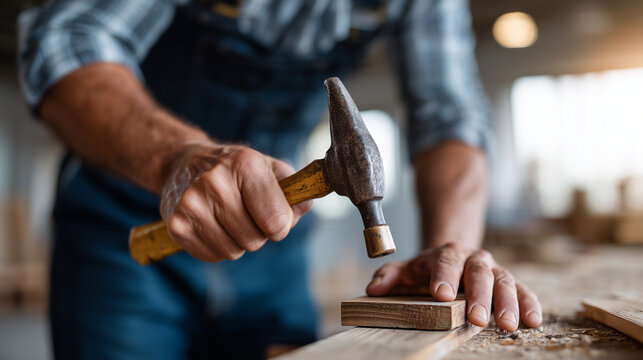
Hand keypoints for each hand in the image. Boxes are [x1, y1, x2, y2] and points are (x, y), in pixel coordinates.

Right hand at [160, 144, 311, 261]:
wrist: (184, 164)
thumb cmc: (235, 170)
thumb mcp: (268, 169)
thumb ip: (294, 190)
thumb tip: (302, 208)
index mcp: (245, 164)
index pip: (276, 220)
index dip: (281, 225)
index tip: (275, 218)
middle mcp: (215, 181)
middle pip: (254, 239)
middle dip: (258, 233)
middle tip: (247, 214)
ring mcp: (192, 203)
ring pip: (233, 251)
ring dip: (237, 242)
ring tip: (228, 219)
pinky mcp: (176, 225)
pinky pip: (212, 256)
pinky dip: (217, 247)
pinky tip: (212, 225)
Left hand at [366, 243, 541, 330]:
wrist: (452, 255)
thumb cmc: (426, 269)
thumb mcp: (404, 269)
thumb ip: (388, 276)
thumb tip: (373, 289)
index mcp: (446, 254)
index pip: (445, 261)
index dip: (443, 276)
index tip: (440, 294)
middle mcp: (473, 259)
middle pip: (478, 272)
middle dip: (479, 295)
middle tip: (477, 317)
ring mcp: (493, 270)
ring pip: (504, 281)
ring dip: (507, 303)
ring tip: (508, 324)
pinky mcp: (508, 282)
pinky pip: (523, 290)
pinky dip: (529, 304)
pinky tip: (533, 321)